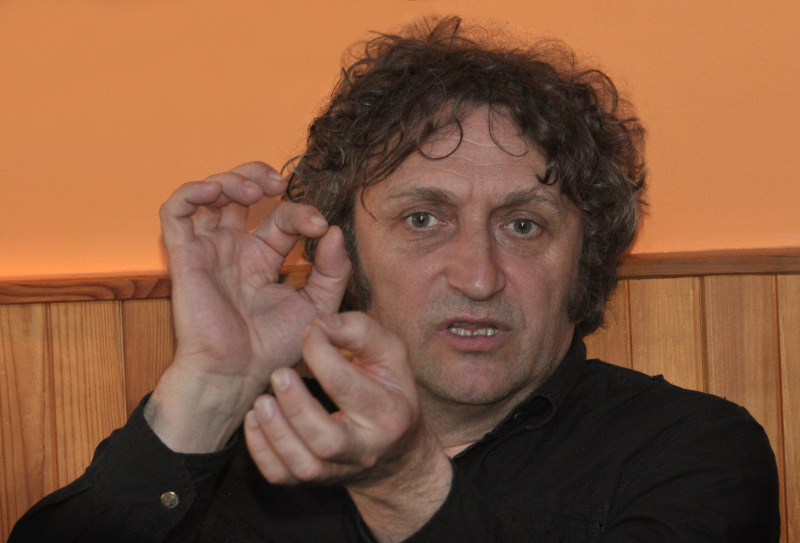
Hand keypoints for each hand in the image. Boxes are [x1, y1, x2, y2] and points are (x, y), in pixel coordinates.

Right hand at [146, 162, 350, 451]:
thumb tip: (335, 231)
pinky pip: (175, 211)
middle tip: (279, 183)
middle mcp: (234, 250)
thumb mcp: (318, 306)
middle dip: (258, 176)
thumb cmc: (273, 349)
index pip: (281, 218)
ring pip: (208, 193)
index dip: (301, 212)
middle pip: (239, 194)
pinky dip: (193, 191)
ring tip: (256, 189)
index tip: (320, 225)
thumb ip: (332, 270)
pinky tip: (218, 191)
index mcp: (263, 260)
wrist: (237, 375)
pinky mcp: (184, 256)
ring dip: (232, 178)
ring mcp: (209, 251)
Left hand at [244, 312, 451, 541]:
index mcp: (388, 413)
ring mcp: (339, 470)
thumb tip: (322, 323)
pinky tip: (255, 422)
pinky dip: (261, 452)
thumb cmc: (390, 392)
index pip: (346, 386)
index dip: (320, 353)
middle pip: (327, 439)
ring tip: (261, 402)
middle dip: (296, 407)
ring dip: (276, 433)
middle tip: (277, 375)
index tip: (310, 330)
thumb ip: (361, 332)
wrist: (398, 454)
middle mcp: (366, 448)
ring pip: (304, 465)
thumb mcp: (391, 356)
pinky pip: (283, 477)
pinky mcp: (316, 480)